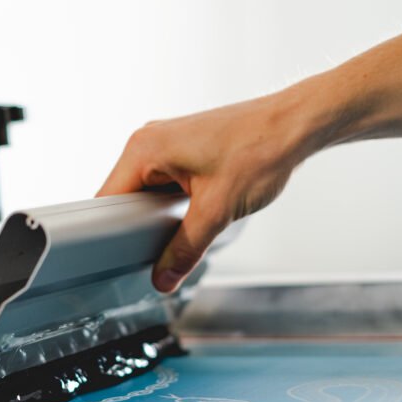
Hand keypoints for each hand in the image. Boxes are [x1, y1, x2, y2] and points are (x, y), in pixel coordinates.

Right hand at [98, 83, 327, 292]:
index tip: (124, 258)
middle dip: (140, 227)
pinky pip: (162, 183)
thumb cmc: (260, 149)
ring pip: (145, 192)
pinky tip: (197, 210)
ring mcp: (165, 142)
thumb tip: (164, 277)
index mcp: (144, 149)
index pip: (106, 201)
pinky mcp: (182, 148)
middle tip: (162, 248)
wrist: (295, 125)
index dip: (112, 234)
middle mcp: (148, 140)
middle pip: (123, 198)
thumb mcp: (217, 211)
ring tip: (188, 221)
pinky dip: (173, 202)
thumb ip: (185, 249)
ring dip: (159, 215)